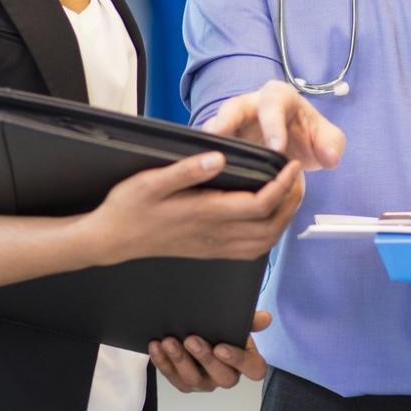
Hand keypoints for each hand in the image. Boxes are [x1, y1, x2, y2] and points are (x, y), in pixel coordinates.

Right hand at [82, 155, 305, 264]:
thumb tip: (218, 158)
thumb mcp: (151, 181)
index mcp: (205, 213)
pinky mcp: (210, 252)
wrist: (112, 240)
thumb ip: (186, 170)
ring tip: (290, 193)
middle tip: (298, 176)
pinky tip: (270, 216)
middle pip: (271, 226)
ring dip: (285, 219)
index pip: (260, 204)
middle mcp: (215, 235)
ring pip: (265, 242)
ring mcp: (214, 247)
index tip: (291, 164)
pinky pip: (252, 250)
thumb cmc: (128, 207)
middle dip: (292, 201)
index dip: (282, 185)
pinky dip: (270, 234)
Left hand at [151, 310, 272, 392]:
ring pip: (193, 379)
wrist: (199, 331)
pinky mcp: (184, 383)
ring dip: (180, 360)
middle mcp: (226, 376)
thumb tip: (266, 318)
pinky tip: (156, 346)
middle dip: (204, 358)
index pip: (253, 369)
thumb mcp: (236, 323)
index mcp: (246, 362)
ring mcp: (204, 383)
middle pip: (222, 376)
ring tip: (169, 341)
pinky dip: (163, 362)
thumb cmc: (222, 330)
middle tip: (191, 340)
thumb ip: (250, 321)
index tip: (221, 346)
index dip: (238, 360)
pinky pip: (172, 377)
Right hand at [203, 80, 345, 170]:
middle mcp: (249, 105)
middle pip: (233, 108)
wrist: (294, 145)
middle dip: (225, 121)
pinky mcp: (222, 141)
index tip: (277, 149)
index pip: (272, 106)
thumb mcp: (326, 137)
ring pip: (215, 127)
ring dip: (209, 142)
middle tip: (219, 137)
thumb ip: (332, 144)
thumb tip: (330, 158)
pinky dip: (205, 159)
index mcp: (277, 97)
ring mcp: (231, 124)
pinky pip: (210, 147)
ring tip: (200, 158)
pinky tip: (201, 176)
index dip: (273, 126)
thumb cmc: (307, 135)